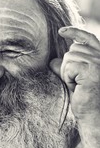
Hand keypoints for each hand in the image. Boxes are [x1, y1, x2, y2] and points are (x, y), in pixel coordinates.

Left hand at [50, 26, 99, 147]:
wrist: (93, 116)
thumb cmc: (85, 99)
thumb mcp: (73, 80)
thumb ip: (66, 67)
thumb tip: (53, 60)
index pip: (87, 38)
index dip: (74, 32)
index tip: (60, 31)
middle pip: (72, 50)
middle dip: (68, 66)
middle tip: (76, 83)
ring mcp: (99, 62)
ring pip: (69, 57)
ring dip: (67, 73)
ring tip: (78, 86)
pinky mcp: (92, 69)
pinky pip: (68, 66)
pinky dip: (68, 77)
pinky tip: (77, 86)